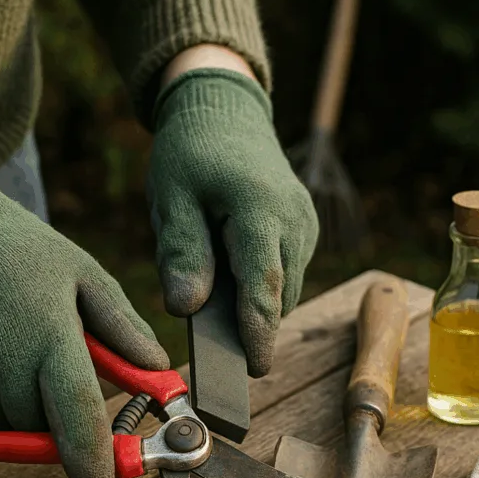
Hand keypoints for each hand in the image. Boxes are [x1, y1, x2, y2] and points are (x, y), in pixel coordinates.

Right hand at [0, 145, 167, 477]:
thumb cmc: (20, 250)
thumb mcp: (84, 275)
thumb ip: (123, 329)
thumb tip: (158, 373)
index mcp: (49, 337)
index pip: (75, 413)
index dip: (90, 457)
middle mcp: (5, 364)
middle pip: (46, 429)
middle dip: (63, 415)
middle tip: (65, 369)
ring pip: (13, 423)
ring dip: (30, 404)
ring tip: (25, 345)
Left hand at [147, 65, 318, 376]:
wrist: (225, 108)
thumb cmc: (192, 152)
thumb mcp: (172, 199)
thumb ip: (183, 253)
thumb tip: (186, 309)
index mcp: (259, 209)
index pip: (262, 284)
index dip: (257, 332)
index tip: (254, 369)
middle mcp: (294, 219)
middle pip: (278, 294)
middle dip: (251, 324)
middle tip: (212, 346)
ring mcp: (306, 224)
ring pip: (285, 287)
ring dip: (255, 302)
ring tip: (213, 287)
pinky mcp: (306, 229)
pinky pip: (285, 272)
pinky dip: (261, 284)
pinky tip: (231, 273)